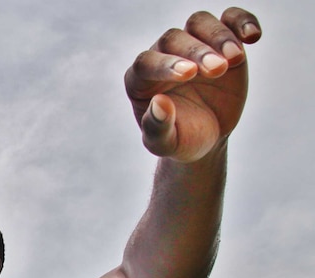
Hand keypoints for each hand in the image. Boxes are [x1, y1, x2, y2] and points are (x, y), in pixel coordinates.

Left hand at [124, 8, 261, 161]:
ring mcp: (191, 46)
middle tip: (217, 70)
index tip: (188, 75)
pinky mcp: (220, 42)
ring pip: (198, 23)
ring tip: (234, 59)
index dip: (165, 65)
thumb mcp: (166, 143)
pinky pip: (229, 19)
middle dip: (196, 51)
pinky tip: (253, 36)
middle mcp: (163, 56)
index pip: (146, 62)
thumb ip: (157, 127)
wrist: (206, 137)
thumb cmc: (180, 139)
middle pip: (174, 38)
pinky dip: (241, 21)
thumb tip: (159, 103)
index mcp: (140, 79)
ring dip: (218, 36)